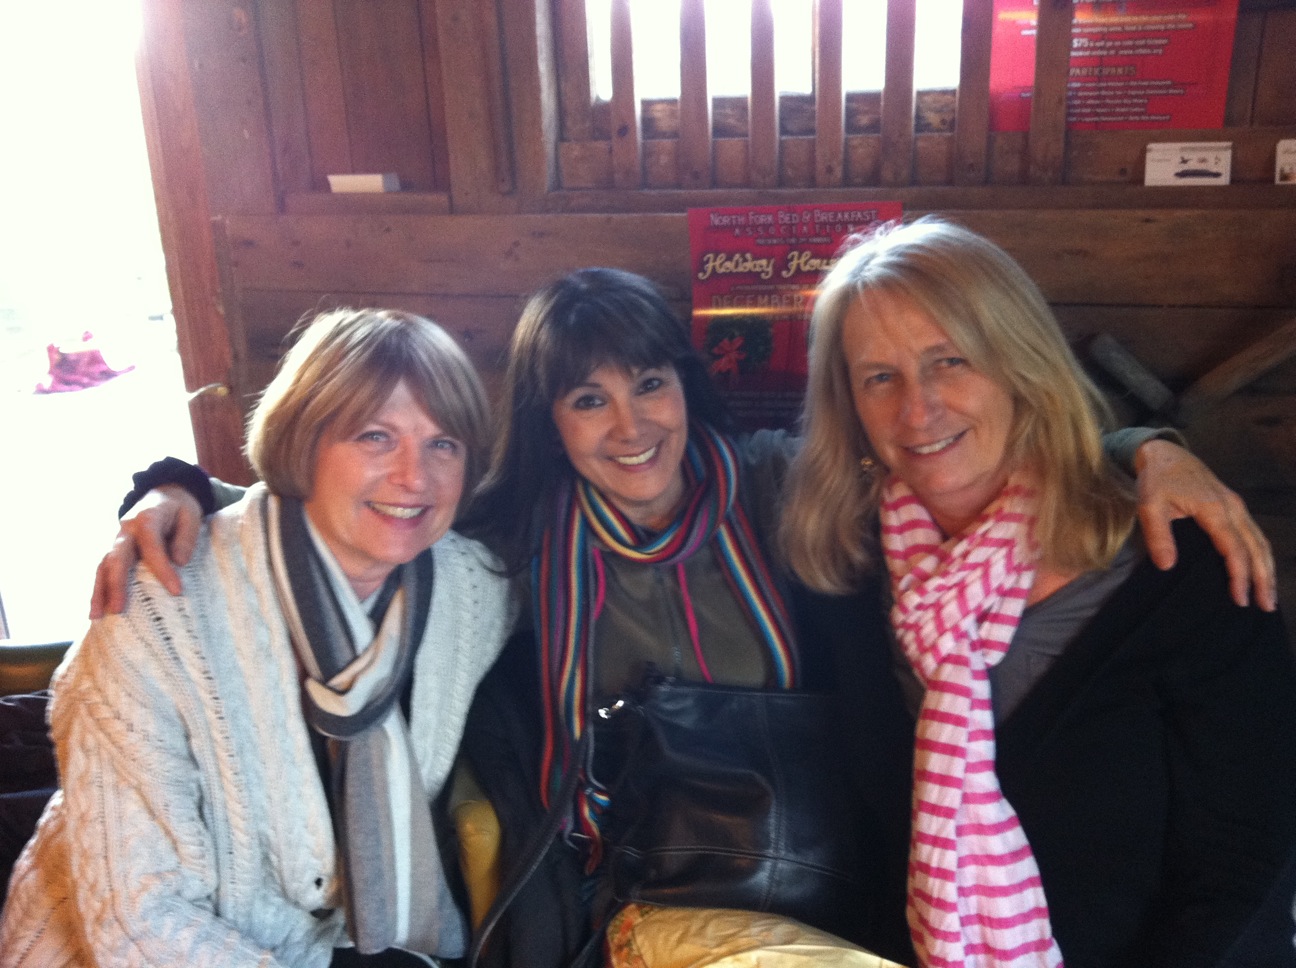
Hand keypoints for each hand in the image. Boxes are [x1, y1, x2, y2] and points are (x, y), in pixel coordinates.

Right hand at [89, 485, 203, 618]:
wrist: (164, 494)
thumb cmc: (179, 509)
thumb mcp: (190, 516)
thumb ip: (185, 538)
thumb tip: (179, 562)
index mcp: (147, 518)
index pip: (152, 546)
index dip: (162, 568)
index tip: (176, 590)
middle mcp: (126, 529)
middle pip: (116, 557)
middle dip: (116, 584)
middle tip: (119, 609)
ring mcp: (116, 540)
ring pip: (102, 565)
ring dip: (98, 591)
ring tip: (97, 616)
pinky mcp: (114, 549)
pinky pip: (102, 570)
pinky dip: (98, 589)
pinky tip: (97, 609)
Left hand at [1134, 439, 1275, 610]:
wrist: (1166, 454)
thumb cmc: (1157, 480)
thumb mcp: (1149, 504)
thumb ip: (1158, 535)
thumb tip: (1167, 565)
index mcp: (1214, 509)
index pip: (1234, 549)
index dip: (1239, 576)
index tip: (1239, 599)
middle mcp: (1233, 508)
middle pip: (1257, 548)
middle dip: (1263, 578)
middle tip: (1265, 606)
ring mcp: (1237, 506)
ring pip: (1261, 541)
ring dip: (1268, 569)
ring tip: (1269, 596)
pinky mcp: (1235, 507)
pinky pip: (1255, 534)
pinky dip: (1262, 555)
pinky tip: (1262, 571)